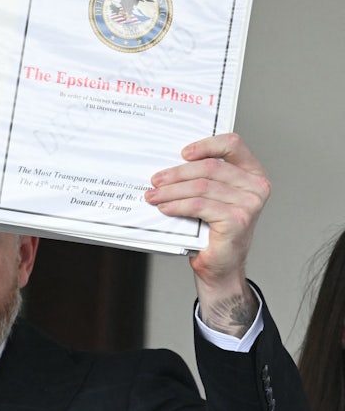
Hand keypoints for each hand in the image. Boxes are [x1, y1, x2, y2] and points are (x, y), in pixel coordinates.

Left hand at [144, 133, 268, 335]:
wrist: (220, 265)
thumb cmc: (213, 229)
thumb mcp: (209, 196)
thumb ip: (200, 177)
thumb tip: (168, 165)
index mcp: (252, 173)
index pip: (233, 144)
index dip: (206, 144)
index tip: (182, 153)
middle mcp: (256, 187)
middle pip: (210, 167)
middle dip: (176, 174)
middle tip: (155, 180)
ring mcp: (249, 204)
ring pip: (201, 187)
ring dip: (171, 191)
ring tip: (154, 196)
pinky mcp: (238, 220)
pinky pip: (199, 206)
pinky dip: (177, 205)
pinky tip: (165, 208)